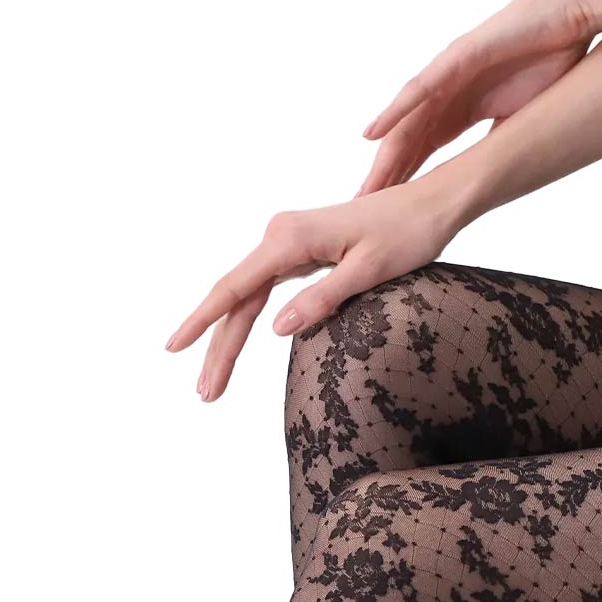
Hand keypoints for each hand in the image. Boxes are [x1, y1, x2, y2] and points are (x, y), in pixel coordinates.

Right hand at [165, 174, 458, 400]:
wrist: (428, 205)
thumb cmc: (407, 236)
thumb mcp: (370, 271)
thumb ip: (323, 299)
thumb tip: (275, 328)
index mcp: (290, 239)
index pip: (234, 288)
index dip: (202, 321)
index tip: (174, 347)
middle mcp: (279, 236)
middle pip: (235, 300)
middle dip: (217, 348)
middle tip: (205, 395)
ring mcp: (285, 243)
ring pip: (245, 300)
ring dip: (227, 341)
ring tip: (214, 386)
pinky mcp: (296, 252)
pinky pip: (260, 293)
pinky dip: (245, 322)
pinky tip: (232, 347)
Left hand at [357, 0, 597, 195]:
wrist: (573, 13)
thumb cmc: (550, 58)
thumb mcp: (519, 117)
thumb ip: (496, 144)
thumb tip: (488, 177)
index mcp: (459, 109)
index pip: (421, 152)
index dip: (402, 181)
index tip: (385, 213)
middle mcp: (446, 92)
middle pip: (406, 141)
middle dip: (385, 175)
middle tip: (362, 208)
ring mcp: (449, 73)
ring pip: (407, 121)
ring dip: (383, 154)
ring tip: (365, 185)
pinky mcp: (459, 56)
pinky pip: (422, 87)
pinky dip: (395, 110)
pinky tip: (374, 132)